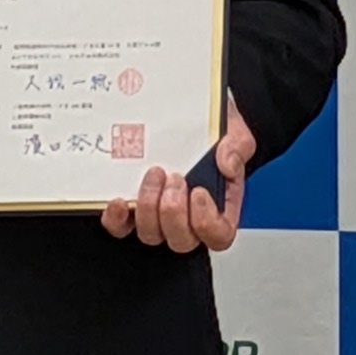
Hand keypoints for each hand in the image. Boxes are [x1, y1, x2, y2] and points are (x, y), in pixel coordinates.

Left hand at [103, 100, 254, 254]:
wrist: (185, 114)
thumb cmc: (210, 131)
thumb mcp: (233, 131)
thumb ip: (237, 147)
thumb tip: (227, 164)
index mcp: (217, 206)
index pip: (218, 235)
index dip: (207, 223)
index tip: (199, 192)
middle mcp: (187, 217)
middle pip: (182, 240)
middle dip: (174, 212)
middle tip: (175, 179)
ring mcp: (157, 216)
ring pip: (151, 234)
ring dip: (150, 208)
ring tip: (154, 175)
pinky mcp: (131, 209)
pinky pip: (121, 227)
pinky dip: (118, 218)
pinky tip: (120, 200)